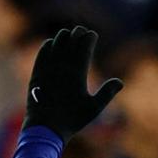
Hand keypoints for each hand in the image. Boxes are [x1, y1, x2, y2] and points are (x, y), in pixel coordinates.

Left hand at [23, 26, 121, 140]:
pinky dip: (46, 47)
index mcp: (77, 74)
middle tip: (81, 29)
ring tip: (67, 32)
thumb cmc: (73, 119)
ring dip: (61, 38)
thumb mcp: (95, 108)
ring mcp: (47, 71)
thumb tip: (120, 81)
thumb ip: (107, 93)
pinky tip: (49, 43)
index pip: (83, 50)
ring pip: (54, 48)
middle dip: (76, 35)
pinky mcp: (37, 75)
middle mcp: (61, 69)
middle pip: (69, 45)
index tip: (93, 34)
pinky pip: (41, 56)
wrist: (45, 127)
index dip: (89, 40)